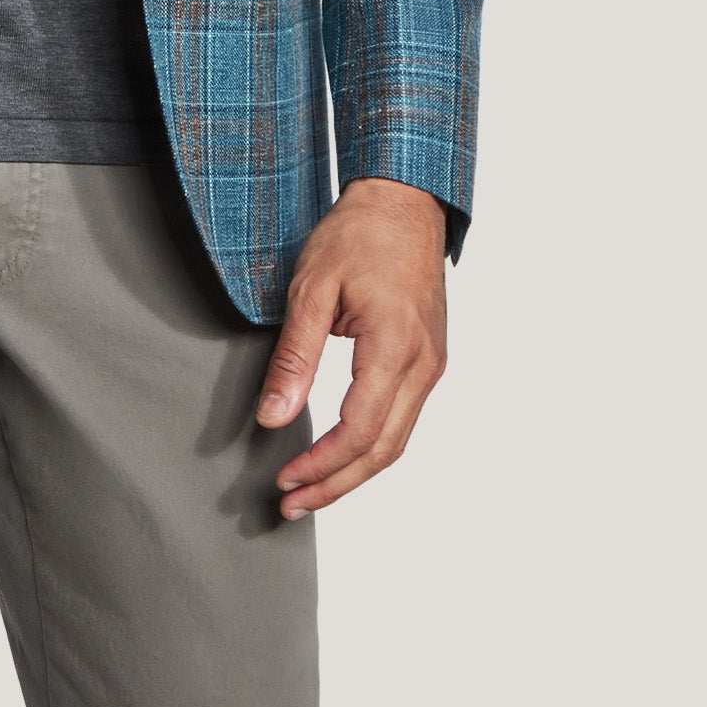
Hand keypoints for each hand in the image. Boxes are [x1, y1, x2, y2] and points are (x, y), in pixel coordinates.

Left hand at [257, 179, 449, 515]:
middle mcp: (424, 364)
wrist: (403, 201)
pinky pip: (404, 418)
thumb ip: (294, 359)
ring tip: (311, 490)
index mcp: (395, 347)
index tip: (285, 480)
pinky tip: (341, 454)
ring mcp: (433, 364)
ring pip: (398, 440)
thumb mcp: (310, 291)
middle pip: (384, 450)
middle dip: (337, 485)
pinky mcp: (429, 360)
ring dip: (355, 472)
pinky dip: (372, 446)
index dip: (321, 464)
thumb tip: (273, 418)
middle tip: (292, 505)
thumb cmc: (358, 235)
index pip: (359, 430)